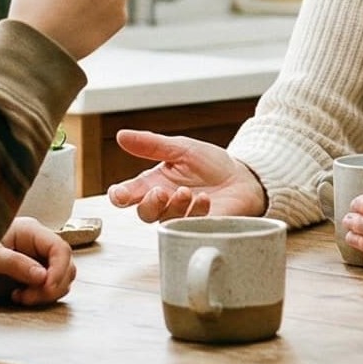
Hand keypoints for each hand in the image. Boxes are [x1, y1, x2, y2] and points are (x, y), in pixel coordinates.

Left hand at [0, 216, 75, 306]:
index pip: (60, 248)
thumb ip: (16, 264)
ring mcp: (36, 257)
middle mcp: (38, 243)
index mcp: (30, 231)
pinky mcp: (31, 271)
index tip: (47, 288)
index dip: (59, 270)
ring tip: (20, 297)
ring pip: (60, 277)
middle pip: (66, 264)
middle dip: (52, 285)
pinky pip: (49, 285)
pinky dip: (40, 295)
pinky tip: (19, 296)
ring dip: (46, 292)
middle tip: (27, 297)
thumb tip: (43, 277)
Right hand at [106, 130, 267, 221]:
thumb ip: (152, 145)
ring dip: (174, 207)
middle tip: (160, 192)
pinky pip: (189, 227)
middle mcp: (164, 203)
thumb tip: (121, 135)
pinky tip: (204, 200)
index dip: (120, 196)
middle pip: (143, 213)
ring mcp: (181, 218)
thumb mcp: (181, 148)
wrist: (242, 177)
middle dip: (149, 204)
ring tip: (186, 192)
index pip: (128, 194)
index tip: (120, 195)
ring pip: (165, 221)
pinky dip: (194, 213)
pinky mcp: (200, 228)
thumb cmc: (210, 164)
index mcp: (154, 183)